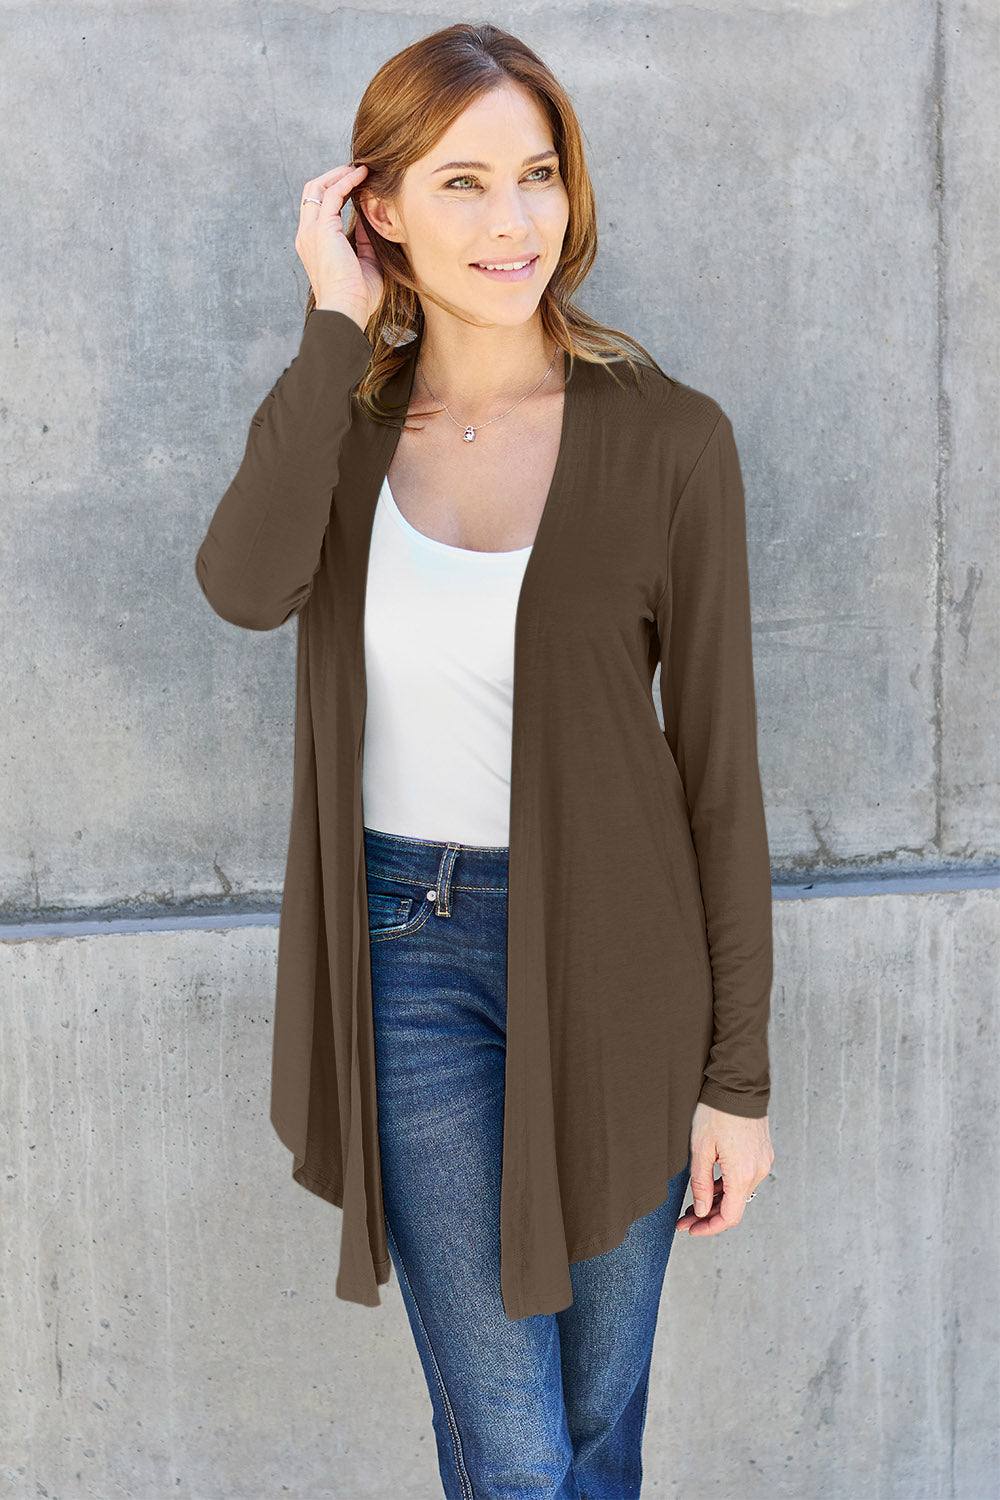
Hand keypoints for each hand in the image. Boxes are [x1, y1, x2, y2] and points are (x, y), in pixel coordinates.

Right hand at [294, 163, 383, 329]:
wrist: (347, 310)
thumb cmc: (357, 296)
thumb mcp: (364, 261)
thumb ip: (363, 239)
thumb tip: (367, 218)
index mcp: (312, 244)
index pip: (317, 207)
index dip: (334, 191)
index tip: (355, 184)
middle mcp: (306, 234)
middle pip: (312, 191)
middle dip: (333, 176)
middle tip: (357, 170)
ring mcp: (311, 231)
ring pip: (318, 187)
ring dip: (339, 174)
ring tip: (360, 168)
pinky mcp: (322, 229)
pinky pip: (333, 193)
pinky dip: (347, 180)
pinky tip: (363, 175)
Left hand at [674, 1101, 772, 1235]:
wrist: (738, 1085)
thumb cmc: (716, 1112)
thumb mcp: (700, 1149)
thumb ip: (701, 1184)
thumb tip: (700, 1210)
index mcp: (742, 1174)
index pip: (729, 1216)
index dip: (708, 1228)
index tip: (690, 1229)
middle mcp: (758, 1171)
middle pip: (734, 1207)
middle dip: (708, 1216)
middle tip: (684, 1219)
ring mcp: (762, 1162)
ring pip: (739, 1193)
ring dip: (717, 1202)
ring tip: (693, 1204)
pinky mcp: (762, 1153)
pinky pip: (745, 1178)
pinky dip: (728, 1187)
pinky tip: (710, 1185)